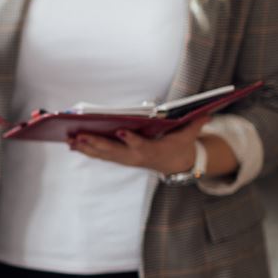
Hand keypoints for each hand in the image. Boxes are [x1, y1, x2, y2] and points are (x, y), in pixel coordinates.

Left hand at [70, 118, 205, 174]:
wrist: (176, 164)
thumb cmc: (180, 145)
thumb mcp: (189, 136)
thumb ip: (195, 125)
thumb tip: (208, 113)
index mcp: (152, 151)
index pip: (140, 145)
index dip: (130, 140)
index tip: (121, 131)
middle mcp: (135, 157)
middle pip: (114, 152)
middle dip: (96, 144)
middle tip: (80, 136)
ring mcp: (126, 160)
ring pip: (103, 155)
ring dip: (86, 148)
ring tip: (69, 140)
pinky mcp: (120, 159)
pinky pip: (101, 155)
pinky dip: (86, 150)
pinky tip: (72, 144)